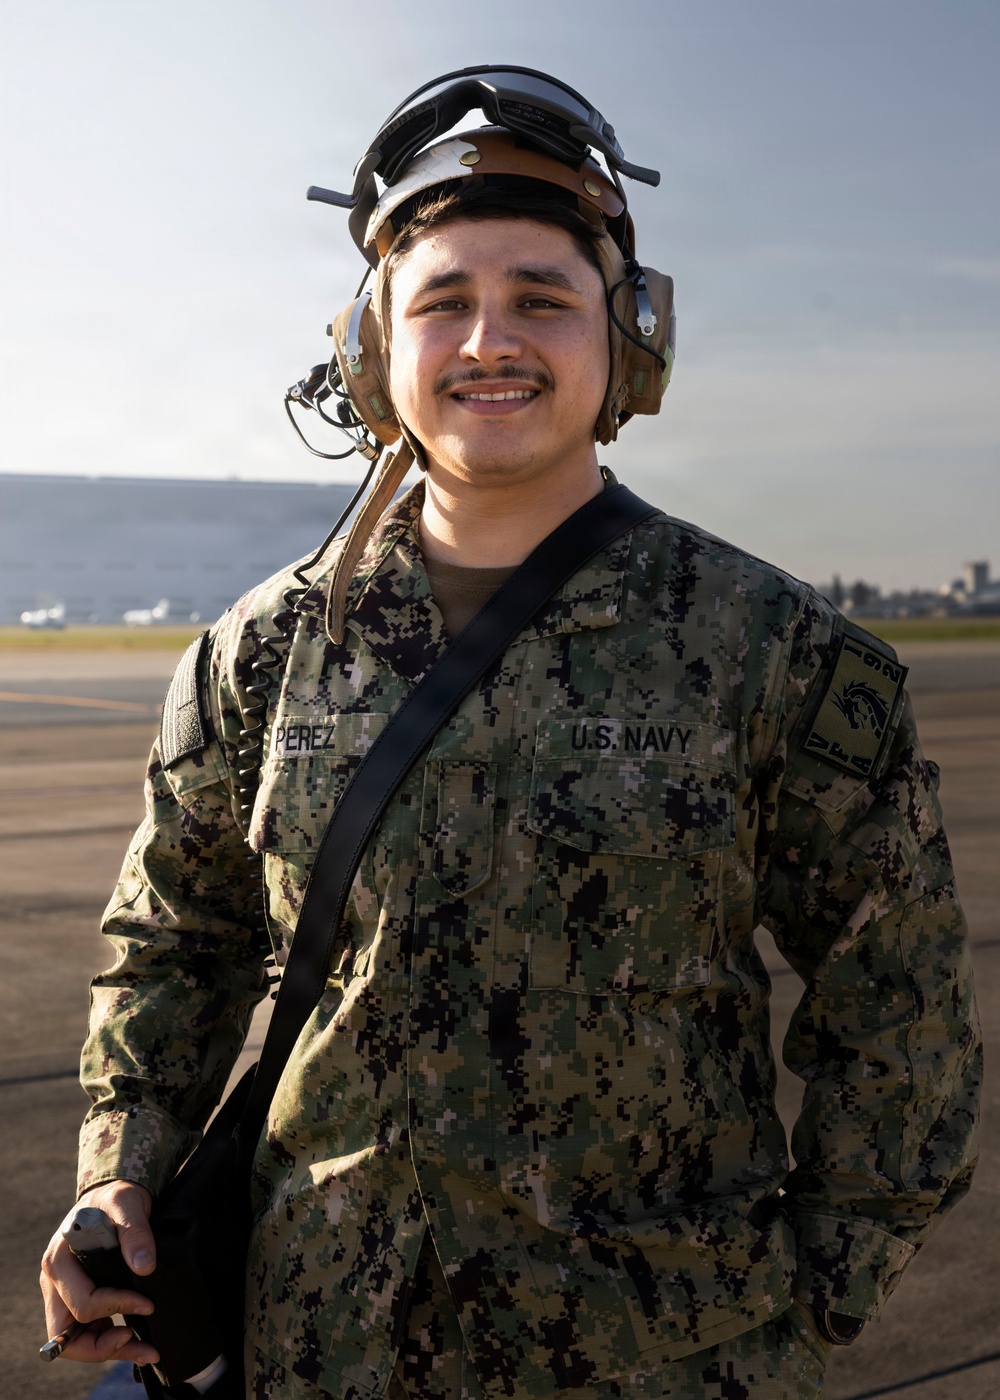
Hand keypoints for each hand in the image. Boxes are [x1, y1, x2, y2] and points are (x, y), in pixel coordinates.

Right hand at [39, 1180, 160, 1365]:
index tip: (147, 1303)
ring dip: (108, 1350)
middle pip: (67, 1335)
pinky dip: (108, 1340)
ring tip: (146, 1351)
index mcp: (58, 1262)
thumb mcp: (127, 1204)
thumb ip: (135, 1232)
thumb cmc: (116, 1198)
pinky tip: (134, 1338)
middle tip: (143, 1346)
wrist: (114, 1197)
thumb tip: (144, 1267)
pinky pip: (86, 1331)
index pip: (82, 1303)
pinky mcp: (78, 1298)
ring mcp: (64, 1293)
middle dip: (103, 1347)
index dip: (116, 1307)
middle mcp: (55, 1282)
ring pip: (75, 1340)